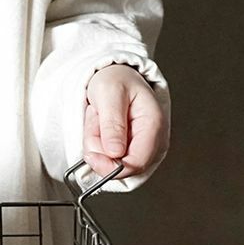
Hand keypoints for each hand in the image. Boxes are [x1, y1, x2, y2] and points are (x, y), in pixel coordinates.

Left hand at [83, 63, 168, 179]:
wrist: (116, 77)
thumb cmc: (116, 80)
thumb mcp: (109, 94)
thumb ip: (112, 124)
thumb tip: (115, 153)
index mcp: (153, 125)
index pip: (136, 163)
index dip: (111, 167)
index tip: (90, 156)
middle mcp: (153, 140)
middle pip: (122, 167)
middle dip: (100, 150)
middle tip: (95, 122)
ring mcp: (143, 148)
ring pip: (111, 163)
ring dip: (96, 144)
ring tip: (99, 120)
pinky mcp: (130, 151)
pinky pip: (107, 159)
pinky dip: (97, 145)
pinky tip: (100, 128)